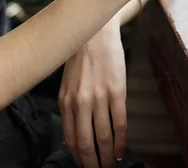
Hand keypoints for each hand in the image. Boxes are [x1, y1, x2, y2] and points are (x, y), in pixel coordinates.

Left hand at [58, 18, 126, 167]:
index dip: (78, 158)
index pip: (70, 139)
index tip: (84, 166)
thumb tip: (76, 131)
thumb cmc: (82, 58)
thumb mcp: (69, 83)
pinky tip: (121, 149)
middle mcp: (80, 103)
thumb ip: (71, 106)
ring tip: (109, 165)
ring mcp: (99, 98)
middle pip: (86, 143)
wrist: (96, 33)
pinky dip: (120, 141)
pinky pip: (120, 123)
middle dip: (92, 163)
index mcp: (66, 102)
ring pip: (103, 137)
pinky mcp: (117, 92)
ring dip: (107, 156)